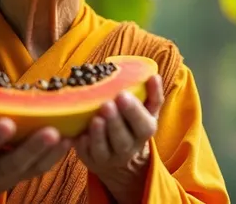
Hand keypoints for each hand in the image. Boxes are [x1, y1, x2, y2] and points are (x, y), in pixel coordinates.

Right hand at [0, 112, 71, 203]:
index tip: (7, 123)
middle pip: (14, 163)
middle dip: (32, 148)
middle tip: (50, 132)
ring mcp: (15, 173)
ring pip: (35, 167)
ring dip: (52, 152)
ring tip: (66, 135)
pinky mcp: (31, 172)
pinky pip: (47, 165)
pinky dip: (60, 153)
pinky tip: (72, 137)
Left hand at [75, 75, 163, 202]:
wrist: (120, 154)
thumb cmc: (132, 124)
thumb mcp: (147, 111)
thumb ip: (152, 94)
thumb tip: (154, 76)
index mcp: (144, 132)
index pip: (143, 125)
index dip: (133, 111)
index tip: (122, 94)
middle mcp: (128, 148)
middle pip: (122, 139)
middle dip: (115, 122)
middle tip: (107, 104)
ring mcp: (109, 156)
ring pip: (104, 149)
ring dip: (99, 134)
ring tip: (95, 119)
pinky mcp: (92, 159)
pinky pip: (87, 154)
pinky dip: (84, 145)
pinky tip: (81, 135)